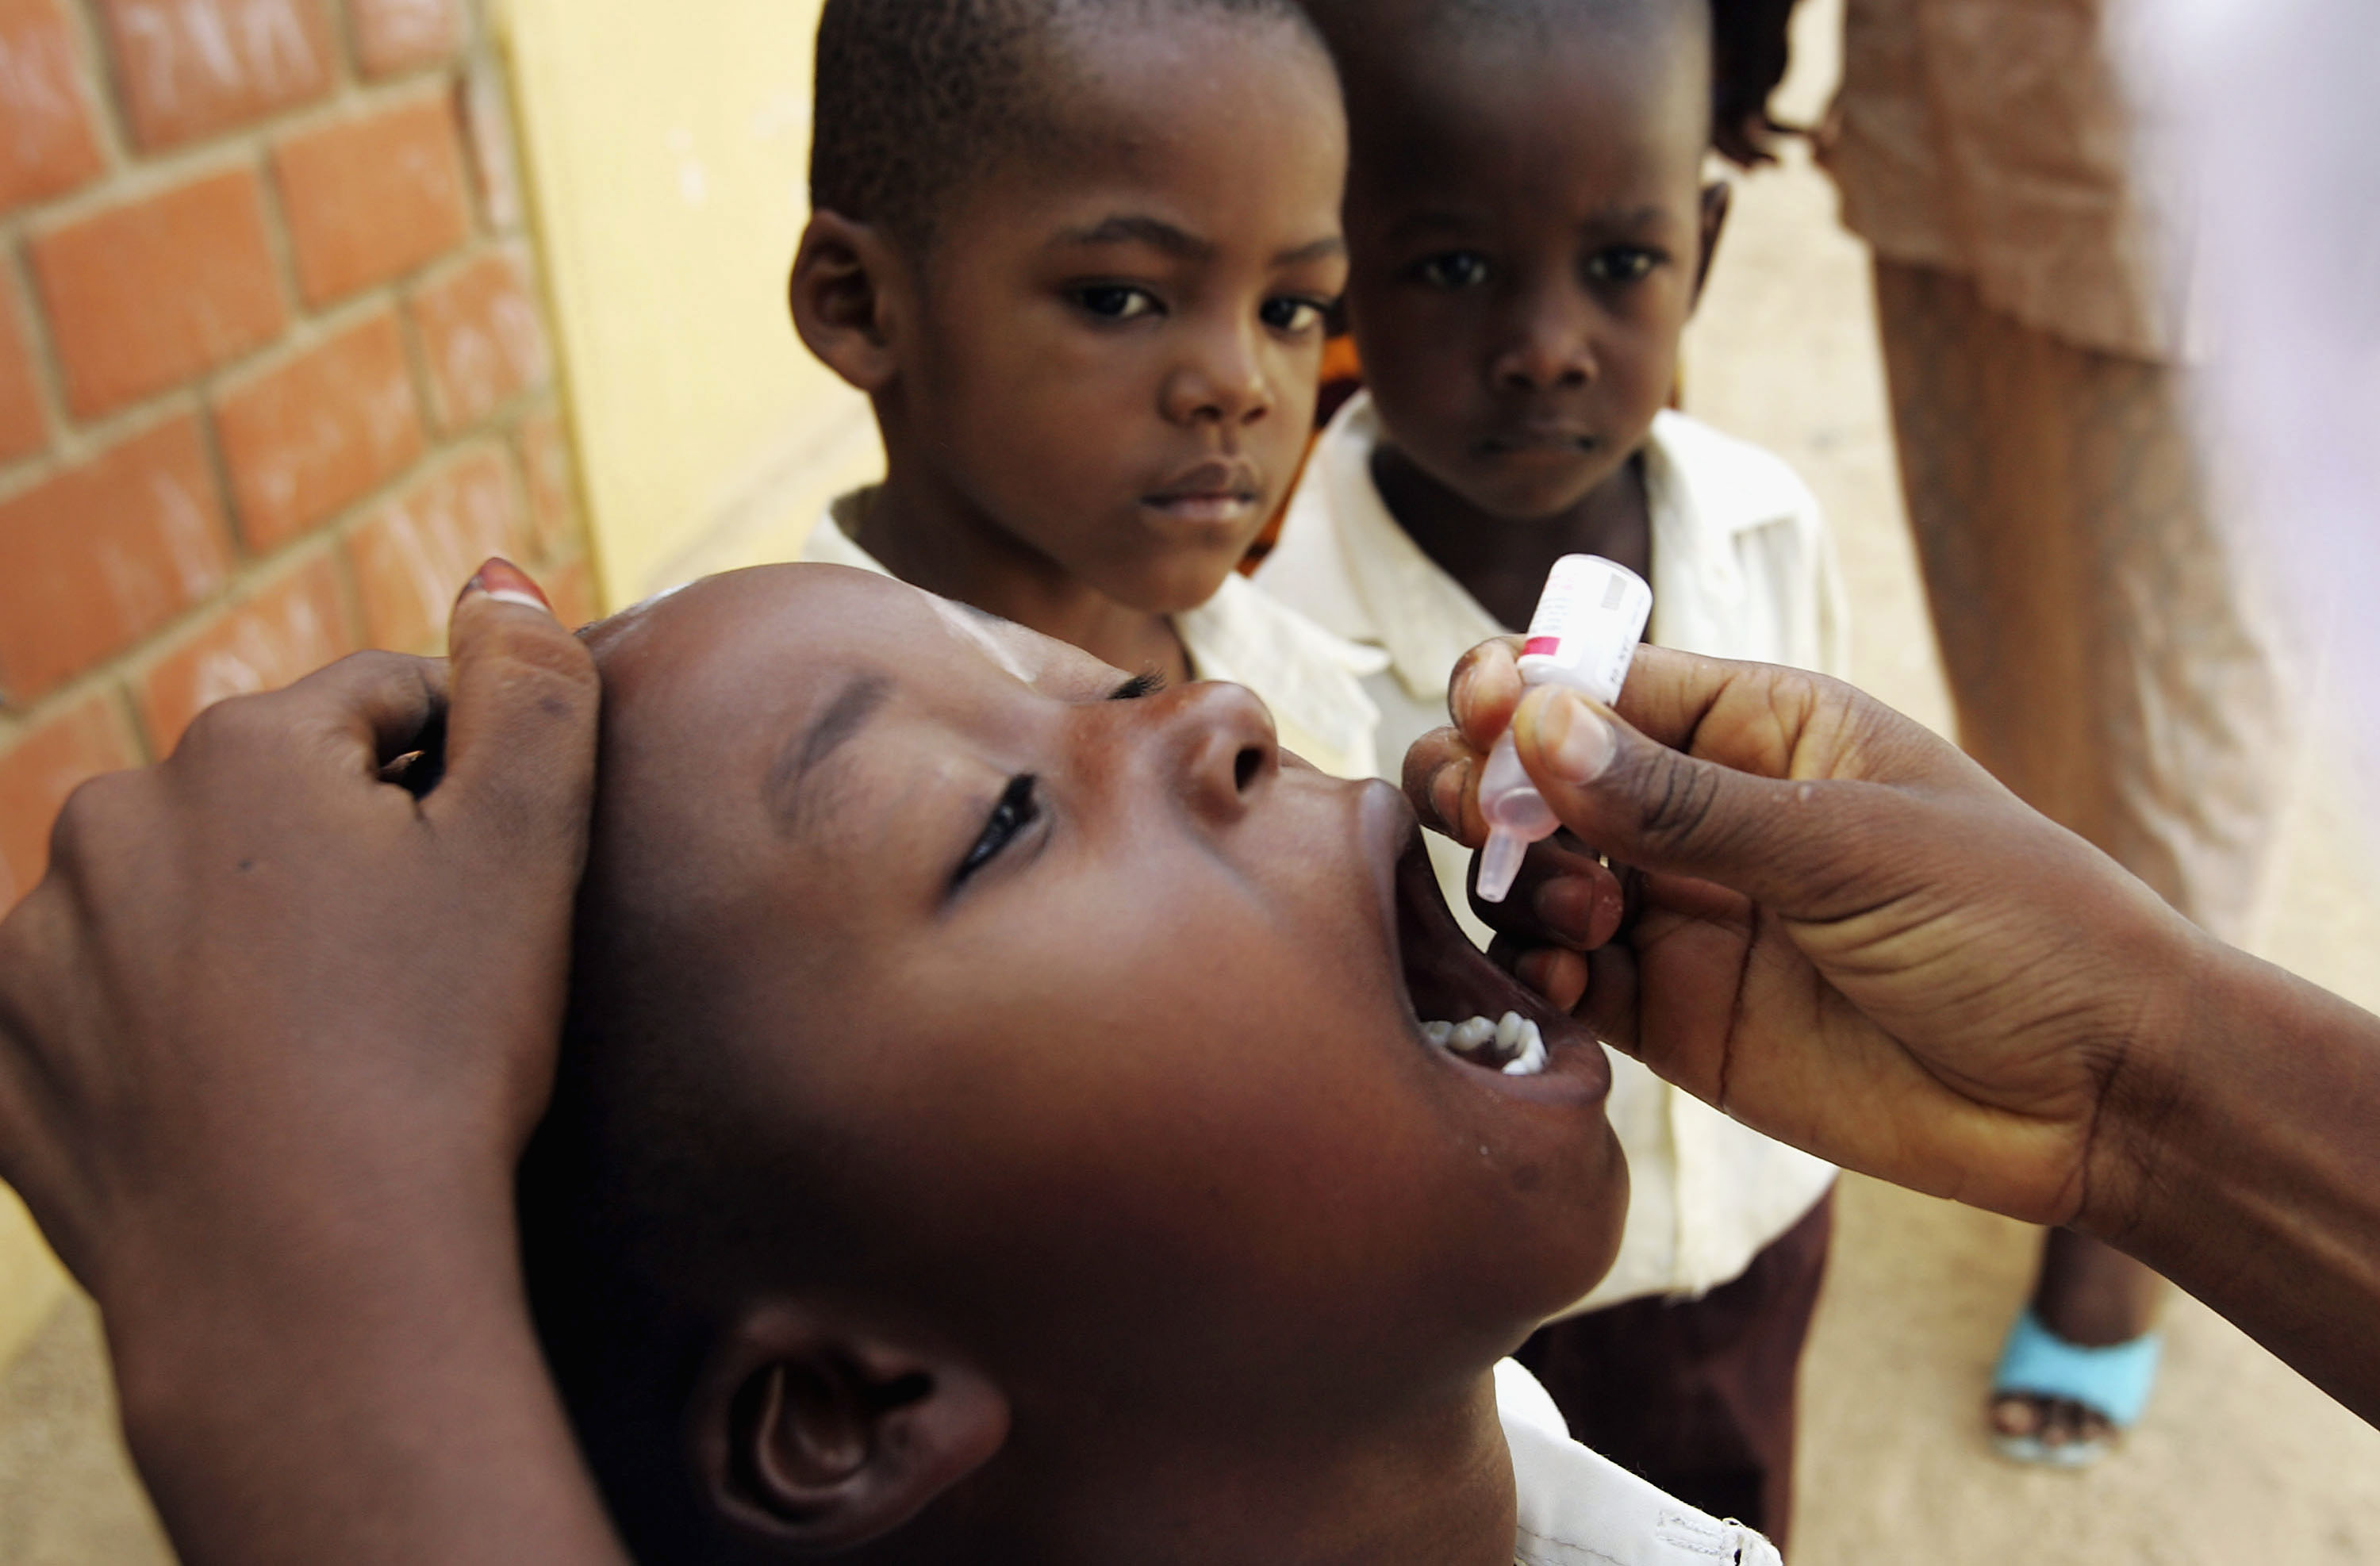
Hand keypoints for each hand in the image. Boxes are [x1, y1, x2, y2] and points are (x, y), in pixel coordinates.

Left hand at [0, 560, 623, 1564]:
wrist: (308, 1283)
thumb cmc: (438, 1054)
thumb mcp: (529, 850)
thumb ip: (531, 688)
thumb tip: (498, 576)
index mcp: (242, 748)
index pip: (380, 702)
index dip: (459, 773)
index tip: (494, 871)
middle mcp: (107, 818)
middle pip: (264, 795)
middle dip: (340, 849)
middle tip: (419, 966)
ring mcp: (36, 948)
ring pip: (173, 896)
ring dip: (243, 932)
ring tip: (329, 1038)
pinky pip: (93, 1006)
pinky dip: (159, 1027)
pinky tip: (238, 1087)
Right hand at [1405, 639, 2207, 1230]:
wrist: (2098, 1097)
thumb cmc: (2014, 926)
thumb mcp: (1850, 845)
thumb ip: (1683, 802)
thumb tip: (1534, 724)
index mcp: (1756, 727)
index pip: (1602, 682)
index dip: (1524, 688)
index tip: (1483, 709)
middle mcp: (1701, 814)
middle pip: (1541, 777)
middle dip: (1491, 786)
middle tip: (1495, 824)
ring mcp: (1684, 916)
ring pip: (1536, 878)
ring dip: (1520, 884)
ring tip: (1582, 913)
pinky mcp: (1677, 1018)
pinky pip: (1567, 980)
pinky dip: (1536, 973)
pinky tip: (1563, 979)